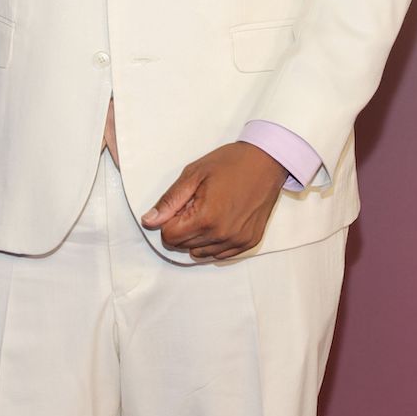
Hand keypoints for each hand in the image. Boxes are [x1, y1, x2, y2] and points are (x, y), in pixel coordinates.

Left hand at [141, 142, 286, 260]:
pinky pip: (220, 254)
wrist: (267, 161)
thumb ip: (170, 200)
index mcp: (206, 218)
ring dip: (197, 236)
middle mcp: (222, 235)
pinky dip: (213, 242)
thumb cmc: (230, 163)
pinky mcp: (248, 243)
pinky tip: (220, 220)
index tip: (181, 203)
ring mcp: (237, 242)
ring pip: (200, 253)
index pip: (169, 237)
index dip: (169, 220)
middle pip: (183, 246)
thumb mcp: (194, 174)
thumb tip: (149, 221)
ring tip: (210, 210)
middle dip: (182, 227)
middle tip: (196, 203)